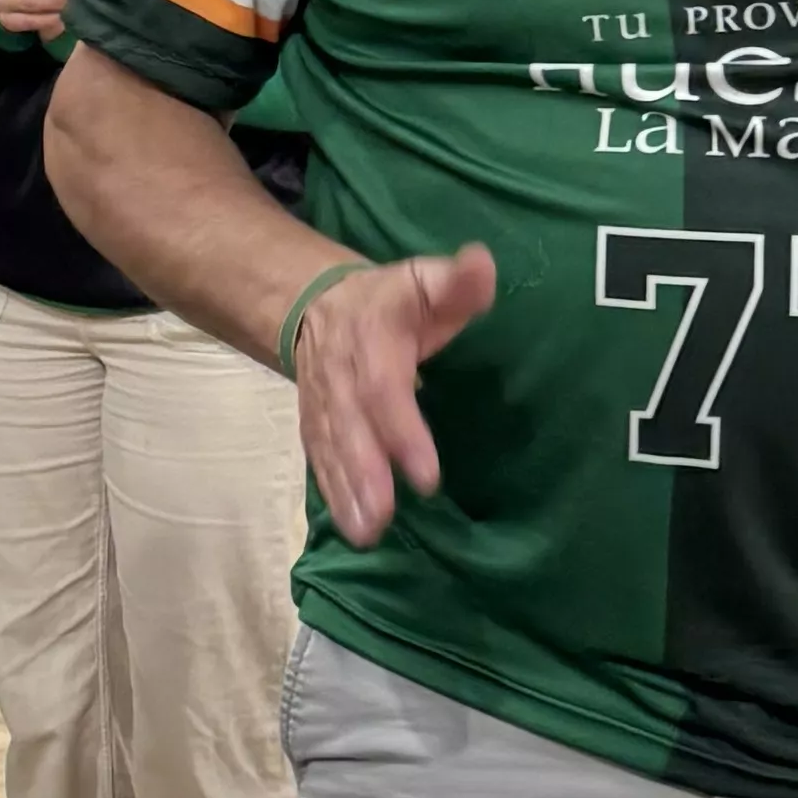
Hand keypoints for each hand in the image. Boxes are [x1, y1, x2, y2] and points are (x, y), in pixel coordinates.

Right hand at [292, 247, 498, 545]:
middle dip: (364, 472)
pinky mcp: (315, 424)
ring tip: (366, 533)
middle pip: (349, 427)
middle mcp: (339, 375)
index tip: (427, 476)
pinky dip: (332, 493)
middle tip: (383, 516)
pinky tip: (352, 528)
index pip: (383, 390)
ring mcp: (322, 403)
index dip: (401, 432)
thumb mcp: (423, 281)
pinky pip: (319, 458)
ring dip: (346, 492)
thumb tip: (482, 264)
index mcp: (370, 340)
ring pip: (331, 448)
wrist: (318, 305)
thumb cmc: (390, 302)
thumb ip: (456, 282)